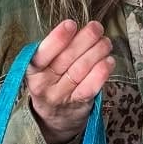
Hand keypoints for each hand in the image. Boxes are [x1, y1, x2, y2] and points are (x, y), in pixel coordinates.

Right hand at [27, 19, 114, 143]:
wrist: (53, 119)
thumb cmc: (51, 82)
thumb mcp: (43, 67)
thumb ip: (57, 49)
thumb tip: (80, 28)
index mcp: (33, 70)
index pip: (43, 53)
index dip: (58, 38)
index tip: (71, 24)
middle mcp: (44, 84)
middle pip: (66, 59)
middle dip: (84, 39)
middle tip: (97, 28)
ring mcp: (61, 96)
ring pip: (80, 70)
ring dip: (97, 52)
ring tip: (106, 42)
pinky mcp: (77, 105)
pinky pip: (90, 87)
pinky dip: (101, 73)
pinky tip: (109, 61)